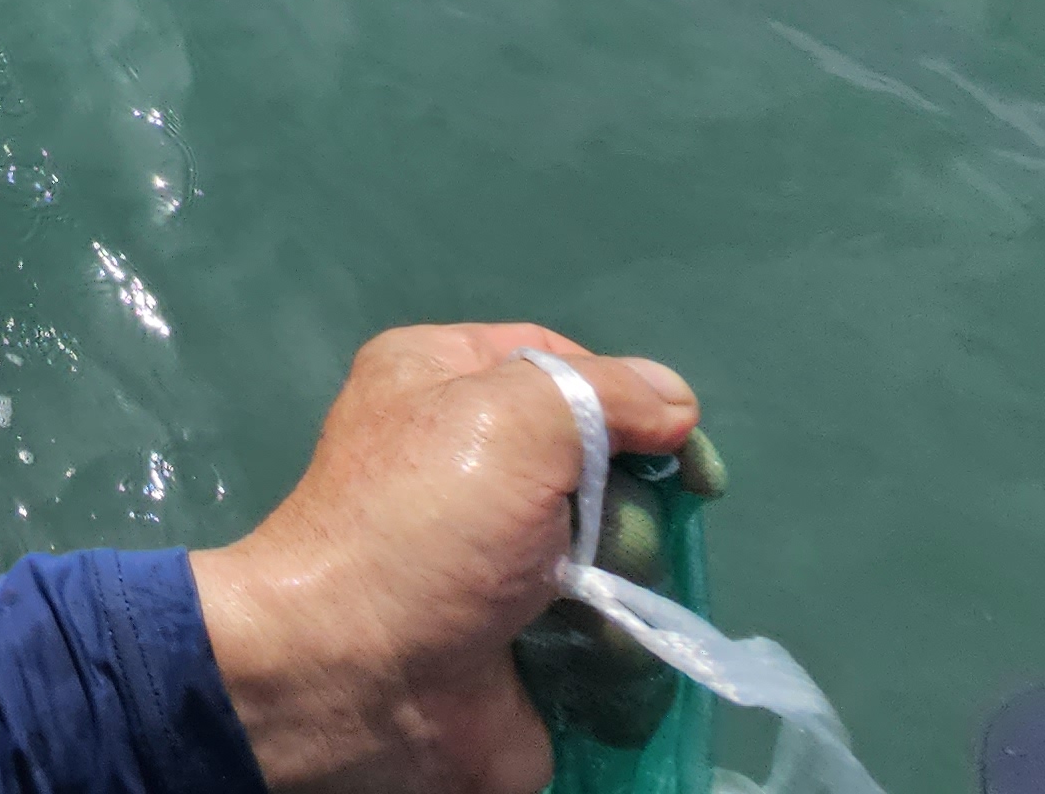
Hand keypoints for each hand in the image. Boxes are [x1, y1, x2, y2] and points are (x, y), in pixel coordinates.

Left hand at [190, 327, 700, 793]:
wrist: (355, 677)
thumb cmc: (424, 524)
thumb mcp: (512, 415)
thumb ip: (606, 393)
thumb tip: (676, 401)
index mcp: (443, 379)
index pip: (565, 367)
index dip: (633, 407)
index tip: (689, 463)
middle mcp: (466, 459)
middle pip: (601, 469)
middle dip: (622, 514)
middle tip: (602, 547)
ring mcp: (494, 557)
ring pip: (613, 556)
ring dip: (624, 590)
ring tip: (589, 617)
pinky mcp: (518, 636)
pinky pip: (600, 633)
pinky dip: (612, 653)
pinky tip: (594, 663)